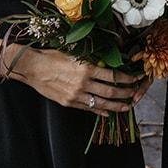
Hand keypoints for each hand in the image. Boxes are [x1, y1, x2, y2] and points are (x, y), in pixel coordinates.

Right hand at [13, 48, 143, 113]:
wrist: (31, 68)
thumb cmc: (52, 57)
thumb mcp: (74, 55)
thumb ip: (90, 62)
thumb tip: (105, 65)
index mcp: (86, 68)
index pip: (113, 76)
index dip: (127, 79)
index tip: (135, 79)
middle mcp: (83, 83)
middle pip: (111, 91)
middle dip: (125, 94)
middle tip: (134, 94)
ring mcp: (76, 95)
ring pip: (101, 103)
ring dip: (116, 106)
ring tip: (126, 106)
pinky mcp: (68, 103)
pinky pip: (88, 108)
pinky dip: (99, 111)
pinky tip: (107, 112)